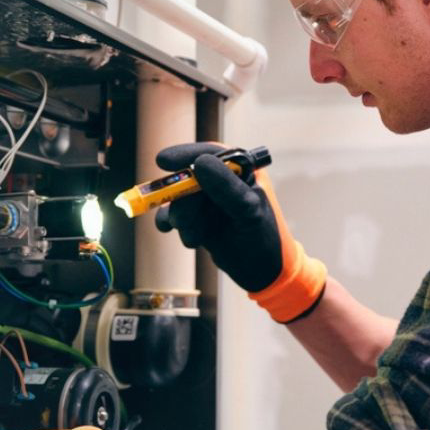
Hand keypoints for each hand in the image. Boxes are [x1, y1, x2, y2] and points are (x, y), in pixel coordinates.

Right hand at [154, 142, 326, 321]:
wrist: (265, 276)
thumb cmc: (266, 241)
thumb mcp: (248, 212)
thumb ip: (226, 187)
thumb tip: (200, 163)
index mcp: (243, 172)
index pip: (212, 154)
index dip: (187, 154)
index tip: (164, 161)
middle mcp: (224, 183)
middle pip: (189, 178)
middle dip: (182, 200)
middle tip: (183, 221)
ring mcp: (210, 202)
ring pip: (180, 199)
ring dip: (181, 219)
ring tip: (195, 238)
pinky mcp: (200, 220)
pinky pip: (176, 215)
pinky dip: (170, 223)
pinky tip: (170, 232)